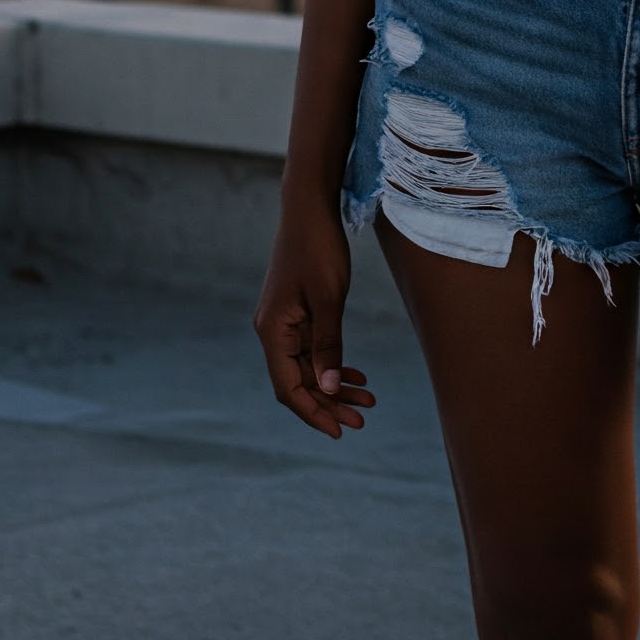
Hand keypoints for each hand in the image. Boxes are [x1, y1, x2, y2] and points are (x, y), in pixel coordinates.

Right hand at [254, 194, 375, 438]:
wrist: (309, 208)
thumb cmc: (318, 249)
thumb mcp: (329, 299)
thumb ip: (328, 344)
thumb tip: (329, 388)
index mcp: (273, 331)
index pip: (289, 388)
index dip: (313, 412)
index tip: (340, 431)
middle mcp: (272, 331)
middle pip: (299, 381)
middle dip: (329, 403)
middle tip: (362, 419)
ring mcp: (283, 322)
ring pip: (308, 366)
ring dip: (334, 385)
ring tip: (367, 400)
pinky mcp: (295, 312)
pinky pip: (311, 348)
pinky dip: (332, 362)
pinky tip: (355, 374)